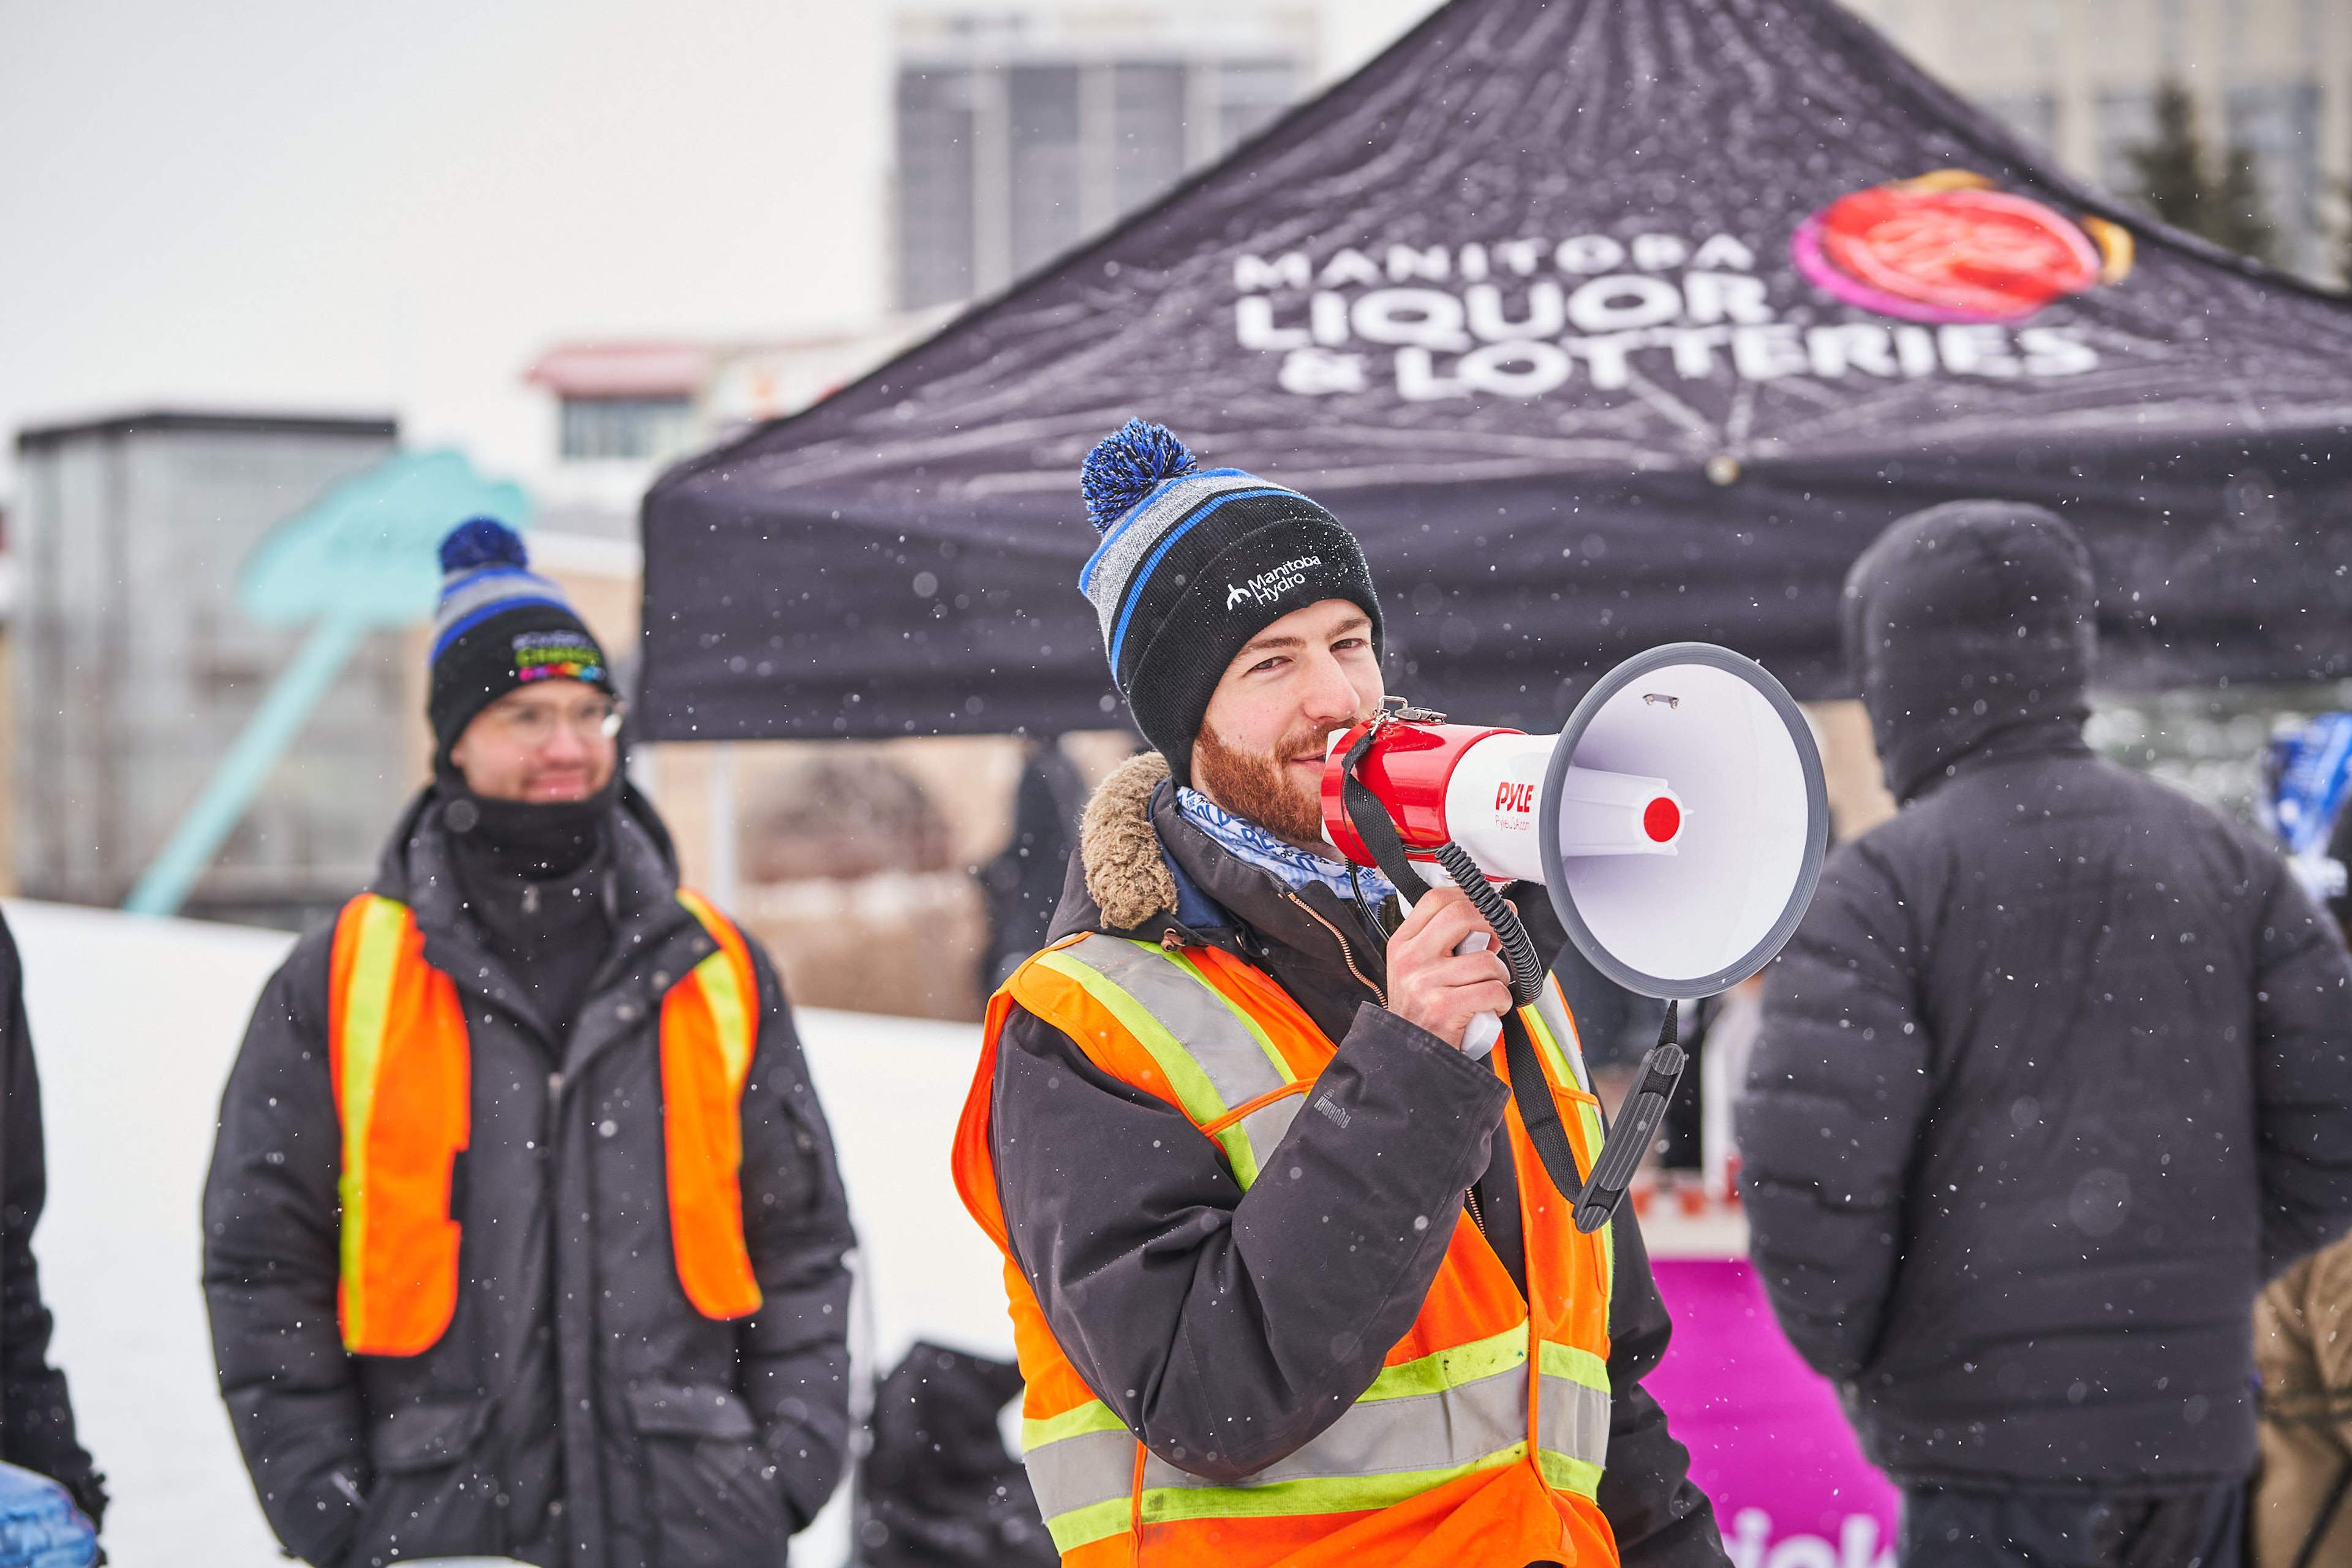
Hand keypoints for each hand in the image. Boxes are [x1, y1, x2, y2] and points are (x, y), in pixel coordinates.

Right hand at [1385, 886, 1512, 1050]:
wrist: (1410, 1059)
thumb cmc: (1422, 1014)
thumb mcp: (1421, 971)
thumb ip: (1448, 944)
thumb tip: (1492, 921)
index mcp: (1402, 944)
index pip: (1436, 900)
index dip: (1470, 897)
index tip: (1489, 906)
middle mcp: (1409, 959)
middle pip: (1460, 915)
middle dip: (1493, 922)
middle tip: (1503, 936)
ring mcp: (1424, 982)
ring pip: (1486, 960)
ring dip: (1500, 976)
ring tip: (1490, 989)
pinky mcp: (1443, 1008)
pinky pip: (1492, 990)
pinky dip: (1501, 1001)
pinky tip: (1490, 1008)